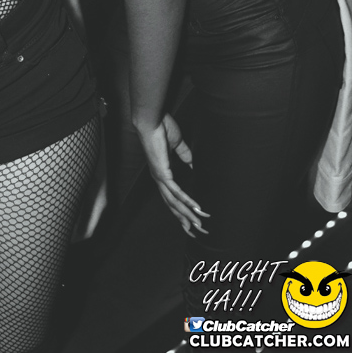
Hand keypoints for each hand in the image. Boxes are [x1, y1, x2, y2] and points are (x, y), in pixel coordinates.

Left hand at [136, 113, 209, 235]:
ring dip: (188, 214)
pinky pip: (176, 191)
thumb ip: (184, 155)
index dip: (180, 210)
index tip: (190, 222)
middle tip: (197, 232)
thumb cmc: (161, 128)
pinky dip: (187, 201)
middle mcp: (159, 179)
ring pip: (174, 202)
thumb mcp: (176, 144)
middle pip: (172, 205)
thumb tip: (191, 164)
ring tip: (200, 225)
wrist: (151, 120)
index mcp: (161, 173)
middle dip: (185, 219)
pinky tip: (196, 208)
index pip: (171, 197)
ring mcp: (160, 177)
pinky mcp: (162, 173)